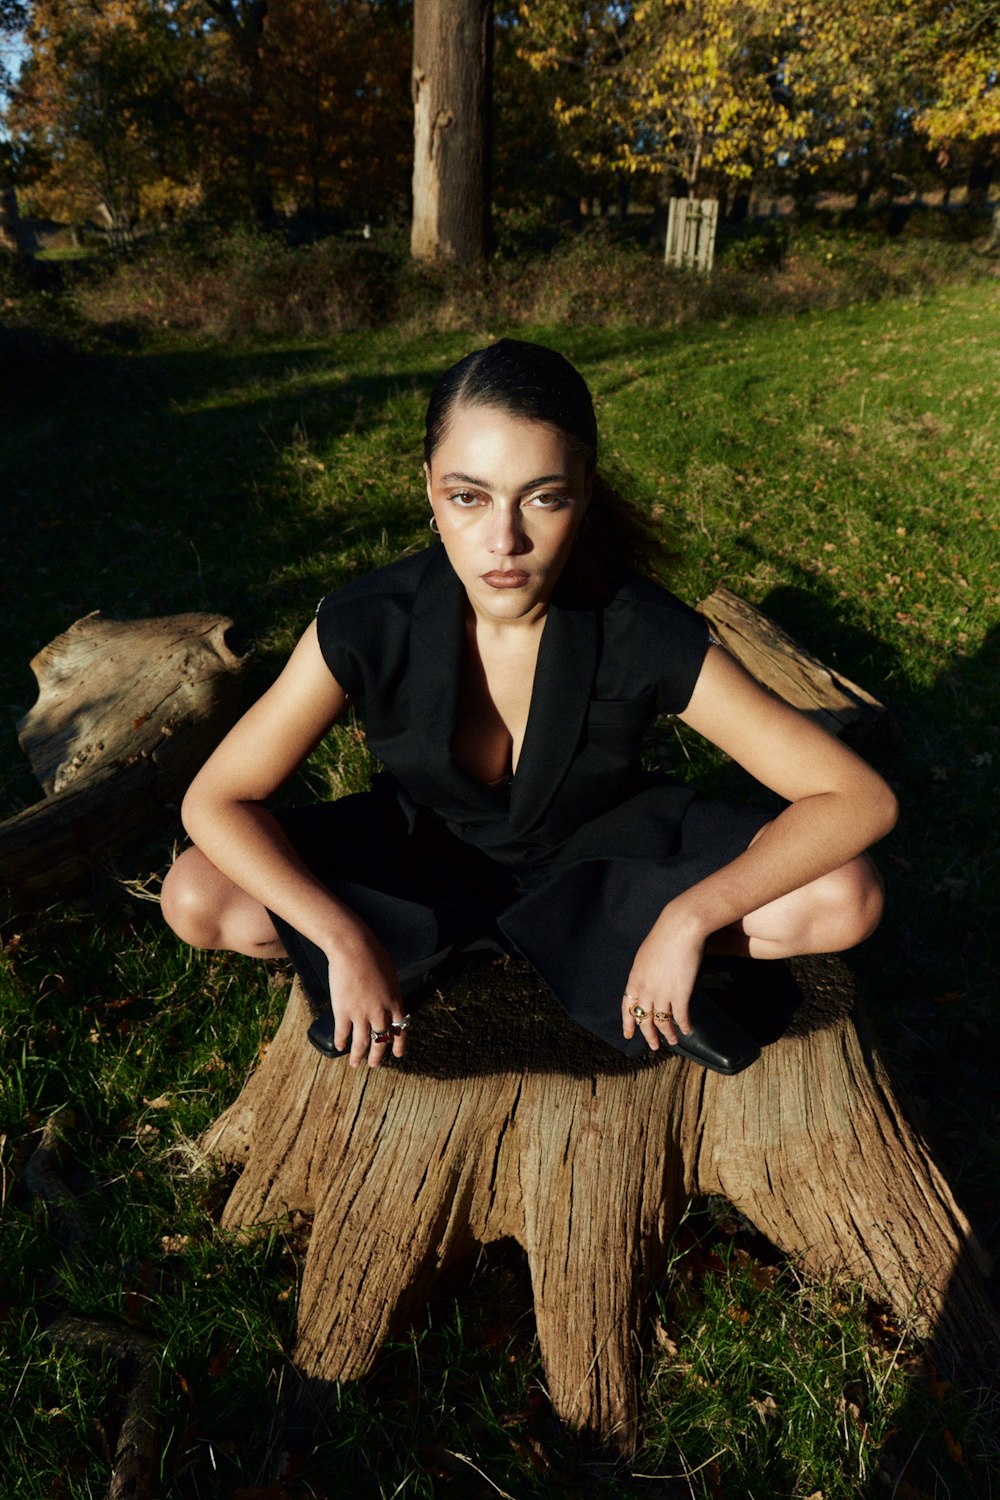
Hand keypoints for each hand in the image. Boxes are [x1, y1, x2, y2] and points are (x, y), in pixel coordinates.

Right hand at [326, 930, 408, 1068]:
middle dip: (377, 1056)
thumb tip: (389, 998)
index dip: (399, 1044)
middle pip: (381, 1041)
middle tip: (374, 1064)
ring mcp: (361, 1014)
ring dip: (358, 1056)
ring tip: (355, 1064)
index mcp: (394, 1002)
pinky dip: (340, 1042)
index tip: (397, 1054)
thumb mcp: (390, 975)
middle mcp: (380, 1012)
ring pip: (362, 1043)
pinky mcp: (343, 1012)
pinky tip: (339, 1047)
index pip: (400, 1030)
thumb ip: (390, 991)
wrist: (353, 949)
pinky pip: (342, 1034)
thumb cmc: (373, 955)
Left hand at [621, 907, 706, 1051]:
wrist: (680, 929)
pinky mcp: (680, 994)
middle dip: (648, 1034)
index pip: (627, 1007)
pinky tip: (687, 1030)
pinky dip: (684, 1026)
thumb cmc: (665, 936)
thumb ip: (644, 972)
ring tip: (672, 1041)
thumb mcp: (646, 956)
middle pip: (644, 1019)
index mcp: (634, 979)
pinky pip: (680, 1017)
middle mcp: (645, 990)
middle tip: (653, 1046)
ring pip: (662, 1022)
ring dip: (668, 1034)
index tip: (628, 1034)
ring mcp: (662, 994)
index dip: (627, 1022)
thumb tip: (649, 982)